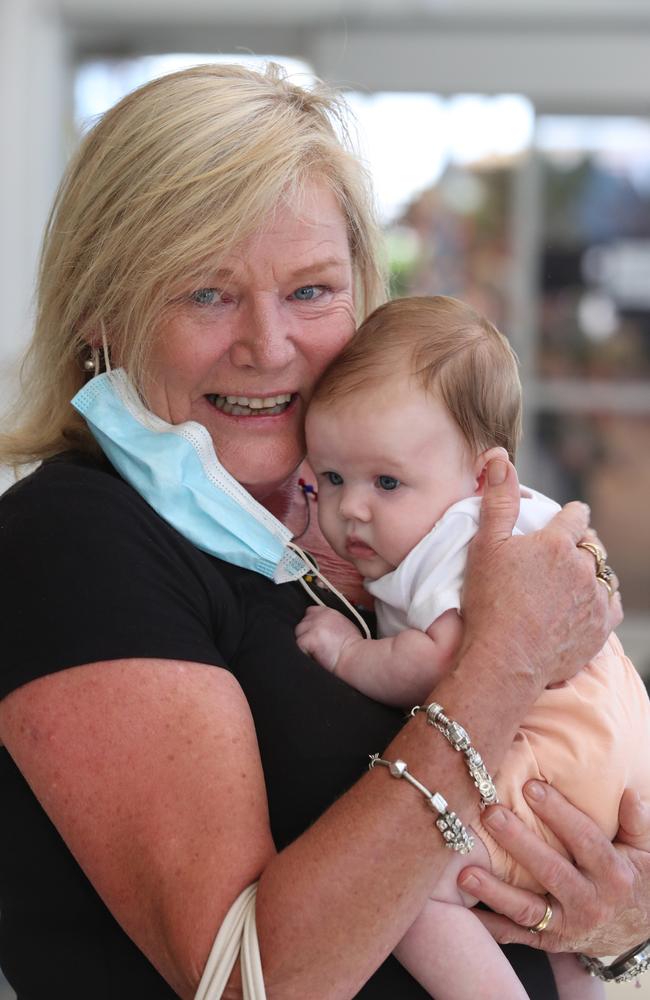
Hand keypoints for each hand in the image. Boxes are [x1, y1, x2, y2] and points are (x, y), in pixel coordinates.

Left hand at [295, 605, 361, 671]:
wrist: (355, 657)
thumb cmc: (354, 647)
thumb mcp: (344, 625)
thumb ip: (330, 623)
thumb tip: (322, 629)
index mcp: (328, 612)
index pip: (310, 612)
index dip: (311, 624)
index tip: (315, 635)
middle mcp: (319, 616)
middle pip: (302, 624)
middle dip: (306, 635)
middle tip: (317, 647)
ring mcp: (313, 626)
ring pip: (298, 634)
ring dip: (304, 644)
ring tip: (317, 653)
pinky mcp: (308, 638)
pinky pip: (298, 645)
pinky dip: (304, 652)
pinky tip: (316, 657)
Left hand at [458, 781, 649, 955]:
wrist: (637, 932)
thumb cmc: (633, 879)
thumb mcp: (644, 853)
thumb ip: (637, 823)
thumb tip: (628, 794)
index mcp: (613, 874)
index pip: (584, 839)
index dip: (558, 813)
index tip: (531, 786)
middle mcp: (590, 902)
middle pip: (551, 870)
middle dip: (519, 842)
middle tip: (491, 814)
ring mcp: (568, 926)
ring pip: (528, 908)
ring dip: (495, 890)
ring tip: (465, 871)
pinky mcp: (550, 941)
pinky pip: (516, 935)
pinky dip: (489, 925)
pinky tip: (463, 909)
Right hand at [462, 458, 622, 690]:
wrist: (504, 659)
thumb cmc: (489, 602)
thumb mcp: (486, 545)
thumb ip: (498, 501)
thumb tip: (500, 457)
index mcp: (557, 543)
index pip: (576, 516)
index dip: (571, 515)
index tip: (567, 518)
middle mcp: (582, 567)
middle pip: (591, 545)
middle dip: (581, 545)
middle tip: (563, 554)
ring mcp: (594, 598)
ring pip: (603, 574)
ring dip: (591, 573)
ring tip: (572, 581)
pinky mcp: (600, 627)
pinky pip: (611, 604)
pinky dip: (601, 600)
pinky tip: (585, 604)